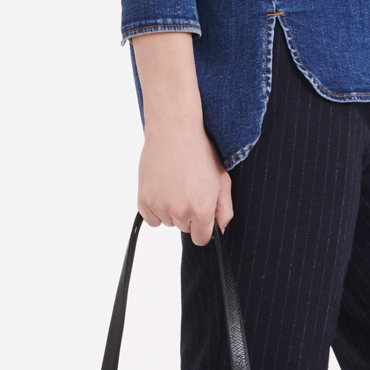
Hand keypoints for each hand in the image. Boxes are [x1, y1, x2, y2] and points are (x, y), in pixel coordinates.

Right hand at [131, 31, 233, 244]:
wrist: (174, 130)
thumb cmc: (200, 152)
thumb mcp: (222, 180)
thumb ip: (225, 209)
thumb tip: (220, 229)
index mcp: (203, 209)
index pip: (202, 239)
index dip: (203, 229)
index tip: (201, 217)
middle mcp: (181, 211)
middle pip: (184, 229)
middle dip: (188, 215)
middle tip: (188, 189)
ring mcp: (161, 206)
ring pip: (167, 222)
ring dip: (171, 210)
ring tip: (175, 184)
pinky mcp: (144, 200)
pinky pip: (151, 218)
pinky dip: (155, 209)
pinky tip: (161, 189)